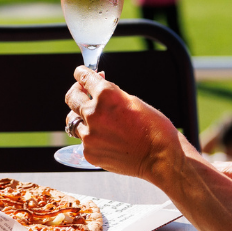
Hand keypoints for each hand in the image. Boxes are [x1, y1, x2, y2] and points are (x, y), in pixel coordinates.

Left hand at [65, 66, 184, 183]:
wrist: (160, 157)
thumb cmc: (154, 128)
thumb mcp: (134, 101)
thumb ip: (112, 94)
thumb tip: (98, 87)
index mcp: (107, 95)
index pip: (84, 78)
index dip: (81, 74)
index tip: (80, 74)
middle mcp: (93, 113)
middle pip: (71, 98)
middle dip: (77, 92)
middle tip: (82, 93)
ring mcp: (89, 135)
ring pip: (73, 121)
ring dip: (82, 117)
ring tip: (96, 120)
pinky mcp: (89, 152)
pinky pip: (83, 140)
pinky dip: (91, 137)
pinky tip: (107, 138)